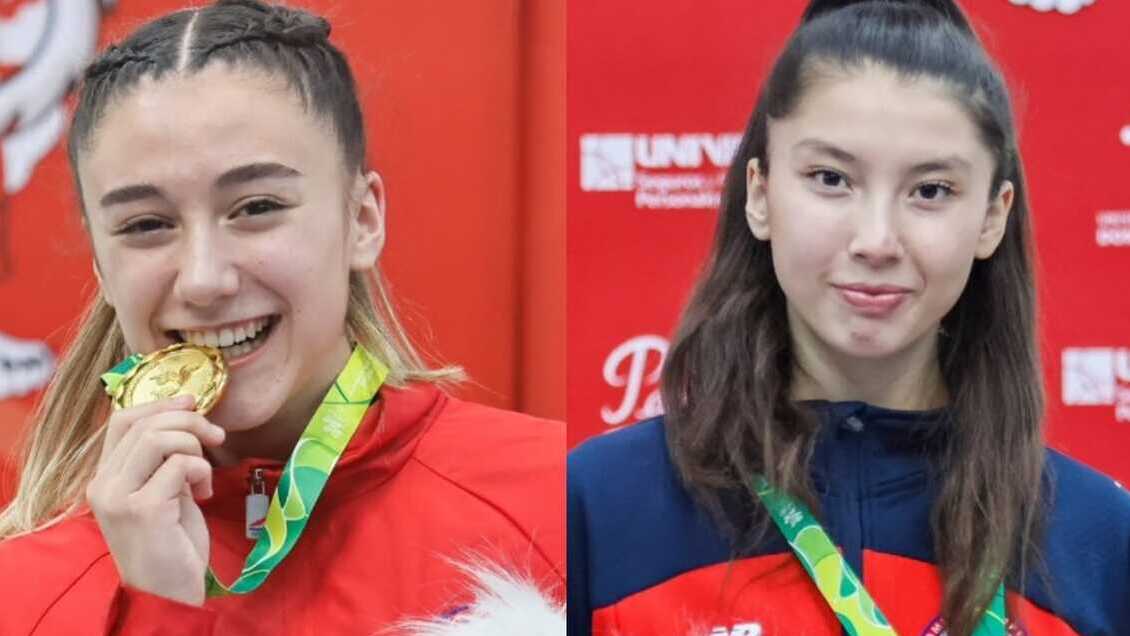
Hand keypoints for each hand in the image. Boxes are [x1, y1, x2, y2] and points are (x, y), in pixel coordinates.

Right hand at [86, 395, 225, 605]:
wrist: (169, 592)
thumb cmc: (171, 543)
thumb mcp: (165, 492)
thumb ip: (165, 459)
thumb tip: (187, 410)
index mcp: (105, 478)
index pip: (122, 419)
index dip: (161, 403)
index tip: (194, 402)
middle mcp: (104, 485)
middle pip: (145, 424)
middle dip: (190, 421)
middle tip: (216, 437)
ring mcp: (119, 497)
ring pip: (159, 438)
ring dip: (195, 446)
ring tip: (204, 475)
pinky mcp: (144, 509)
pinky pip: (179, 464)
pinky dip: (201, 470)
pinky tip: (204, 493)